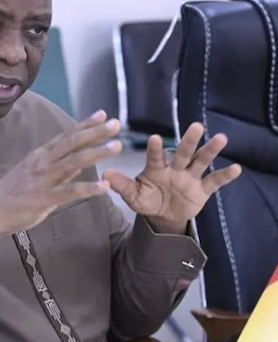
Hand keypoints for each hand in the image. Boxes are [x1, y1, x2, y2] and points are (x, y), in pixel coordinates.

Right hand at [0, 110, 121, 237]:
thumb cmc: (12, 193)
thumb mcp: (34, 173)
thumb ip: (57, 166)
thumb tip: (79, 159)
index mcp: (40, 155)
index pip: (66, 135)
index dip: (85, 124)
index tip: (103, 114)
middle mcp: (43, 162)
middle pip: (73, 143)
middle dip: (96, 132)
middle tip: (116, 124)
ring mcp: (43, 179)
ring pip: (74, 162)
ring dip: (96, 152)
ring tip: (116, 146)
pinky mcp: (44, 198)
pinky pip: (69, 192)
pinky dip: (88, 188)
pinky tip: (104, 187)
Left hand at [102, 122, 241, 233]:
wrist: (163, 215)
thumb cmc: (146, 199)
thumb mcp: (133, 195)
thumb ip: (122, 185)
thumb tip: (105, 174)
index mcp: (155, 169)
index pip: (155, 157)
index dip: (154, 148)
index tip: (153, 138)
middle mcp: (174, 168)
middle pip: (183, 152)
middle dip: (189, 140)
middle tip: (196, 126)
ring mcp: (189, 177)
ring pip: (201, 162)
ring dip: (210, 150)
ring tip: (221, 138)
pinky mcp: (202, 189)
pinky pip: (214, 182)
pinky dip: (225, 176)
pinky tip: (237, 168)